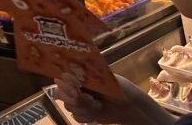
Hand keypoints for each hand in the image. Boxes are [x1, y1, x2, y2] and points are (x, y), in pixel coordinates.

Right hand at [54, 74, 172, 124]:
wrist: (131, 107)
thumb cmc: (119, 88)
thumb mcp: (103, 79)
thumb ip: (86, 76)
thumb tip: (69, 74)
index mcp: (79, 74)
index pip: (62, 77)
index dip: (65, 84)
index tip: (76, 88)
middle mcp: (76, 86)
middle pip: (61, 94)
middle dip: (74, 99)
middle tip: (89, 100)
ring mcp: (79, 100)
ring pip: (69, 107)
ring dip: (83, 108)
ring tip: (97, 105)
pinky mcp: (84, 113)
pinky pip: (76, 117)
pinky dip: (86, 116)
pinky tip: (96, 113)